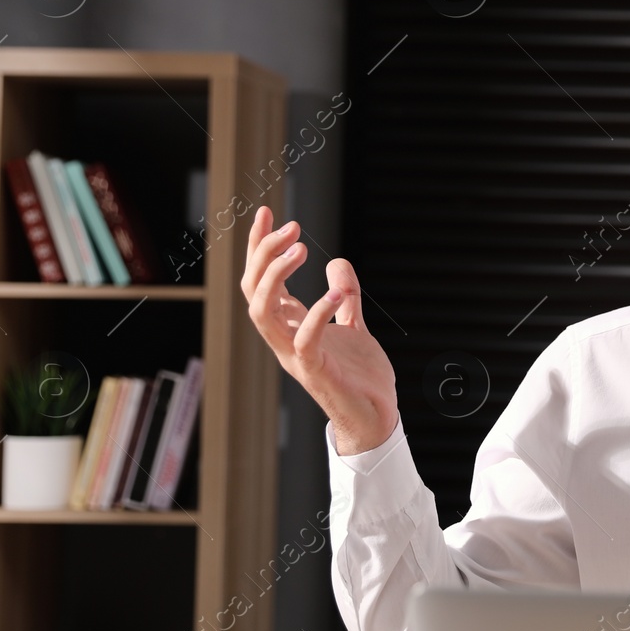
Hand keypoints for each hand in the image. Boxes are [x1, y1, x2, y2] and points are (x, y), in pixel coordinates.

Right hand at [241, 205, 399, 455]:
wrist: (376, 418)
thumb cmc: (360, 378)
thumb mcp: (353, 327)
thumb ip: (344, 297)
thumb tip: (337, 263)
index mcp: (290, 326)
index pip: (261, 281)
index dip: (260, 247)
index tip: (266, 212)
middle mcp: (284, 339)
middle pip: (253, 291)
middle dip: (264, 254)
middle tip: (291, 227)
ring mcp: (295, 356)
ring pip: (262, 313)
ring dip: (276, 277)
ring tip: (301, 248)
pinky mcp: (315, 372)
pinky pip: (303, 340)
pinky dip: (317, 313)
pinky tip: (337, 293)